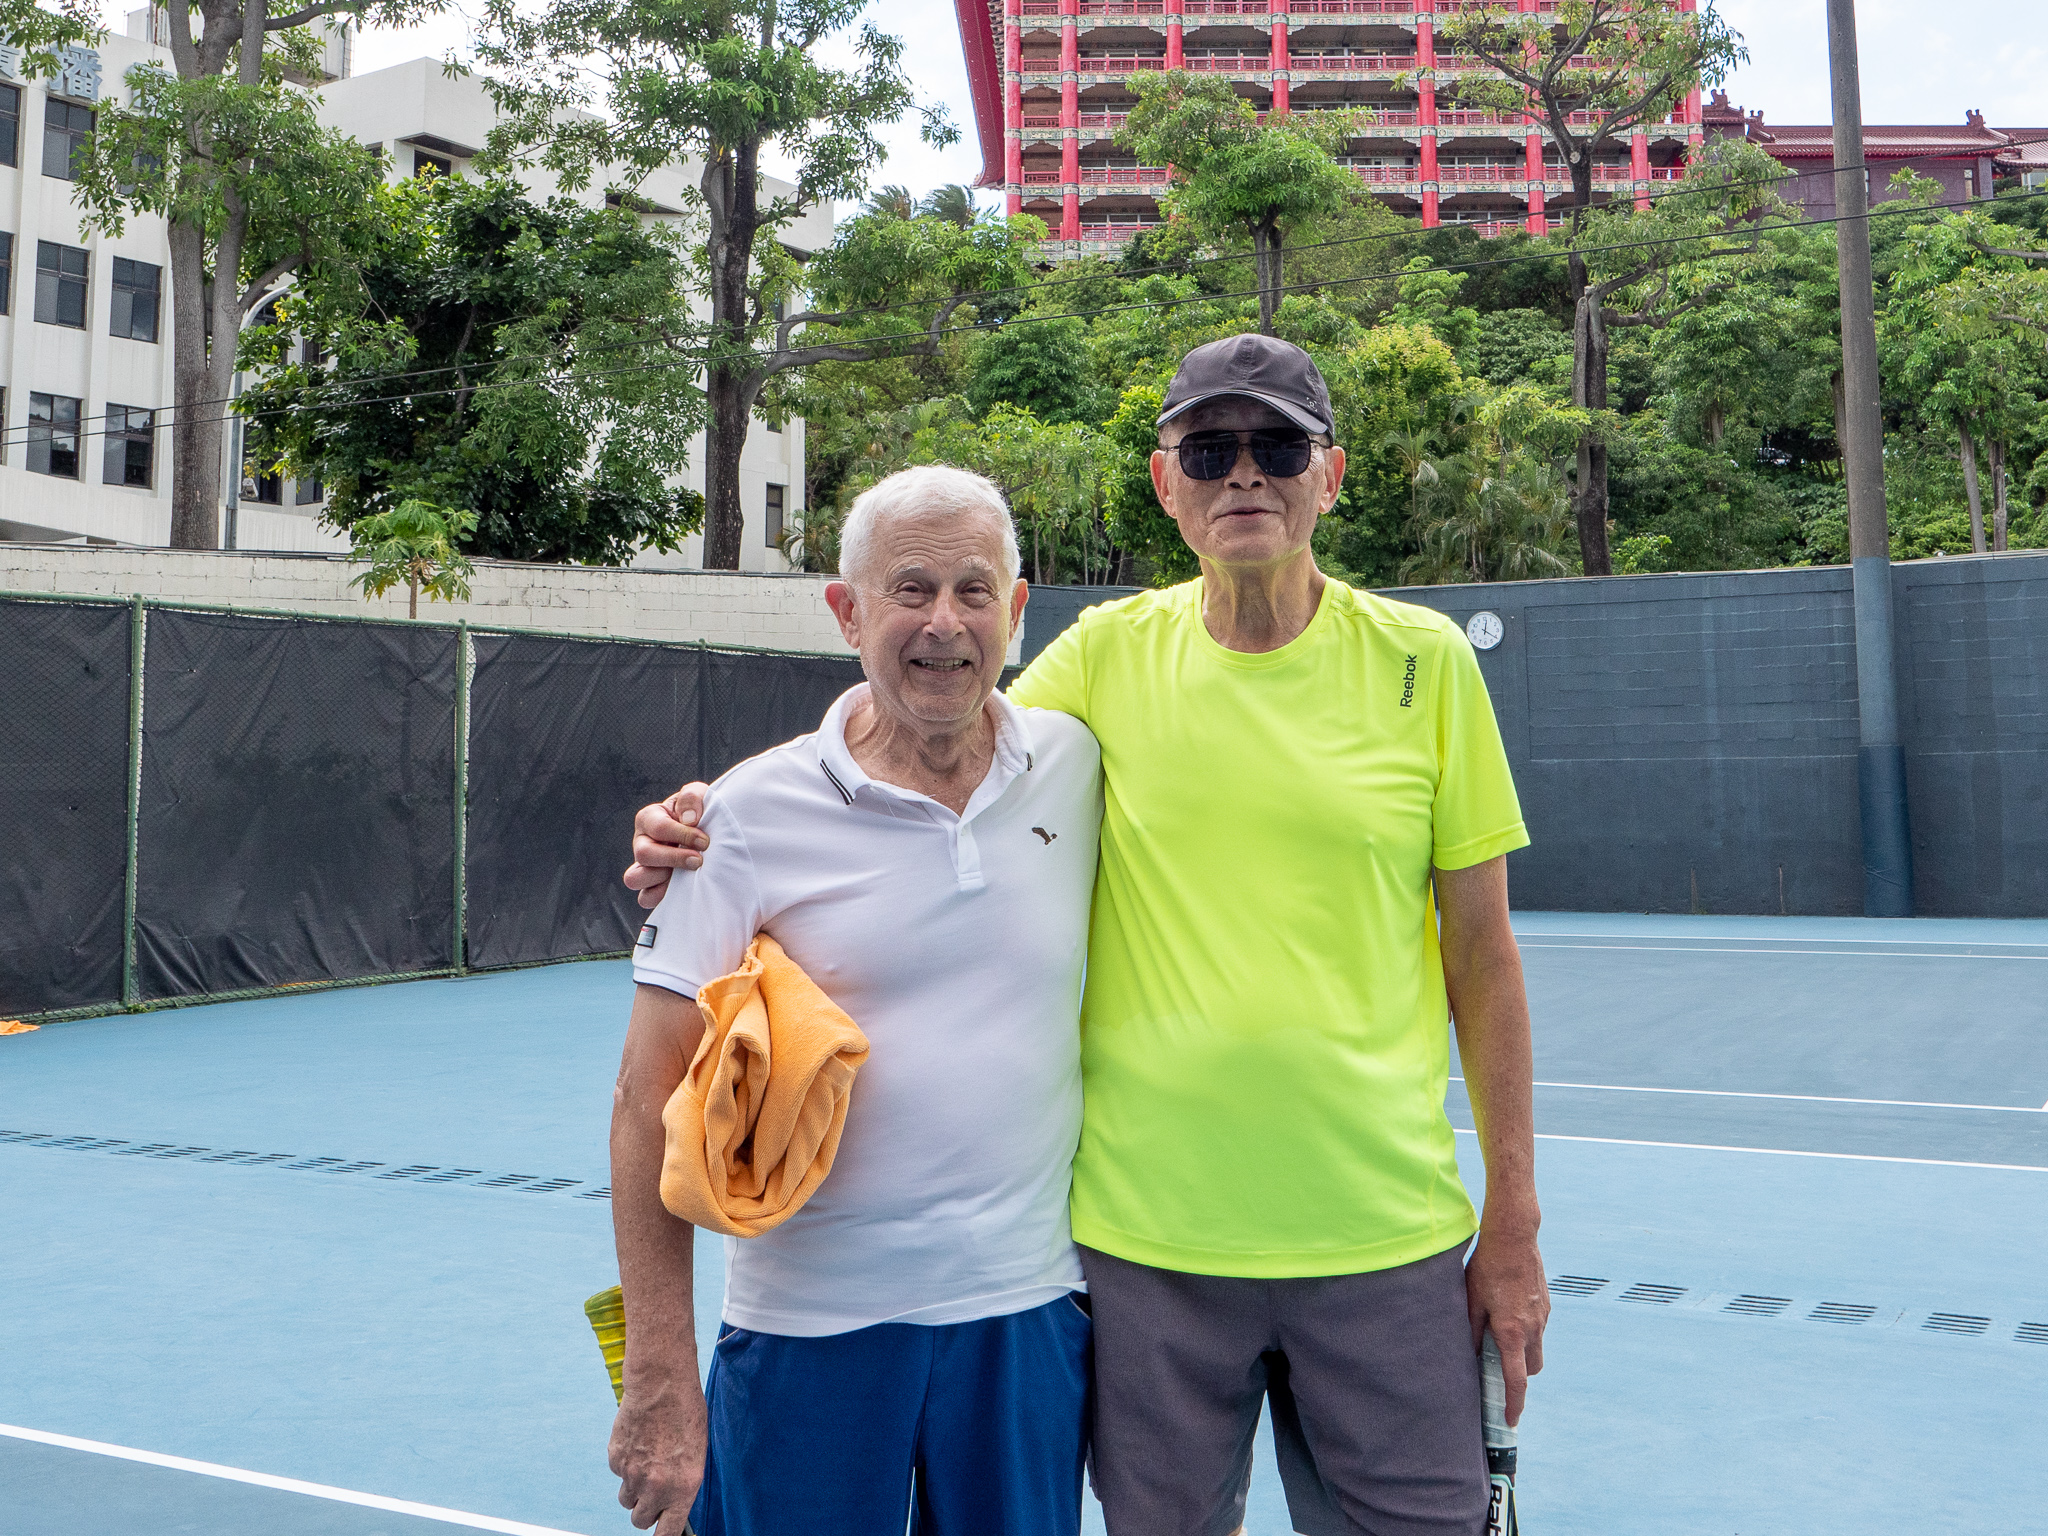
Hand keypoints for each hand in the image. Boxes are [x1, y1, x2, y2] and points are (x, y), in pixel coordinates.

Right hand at [609, 1382, 708, 1533]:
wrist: (661, 1384)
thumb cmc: (685, 1412)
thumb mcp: (696, 1451)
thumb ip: (683, 1482)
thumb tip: (672, 1501)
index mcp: (684, 1487)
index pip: (667, 1532)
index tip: (661, 1534)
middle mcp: (656, 1487)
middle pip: (640, 1521)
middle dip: (645, 1510)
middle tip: (652, 1492)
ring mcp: (632, 1475)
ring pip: (626, 1499)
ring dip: (634, 1489)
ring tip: (646, 1461)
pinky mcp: (616, 1460)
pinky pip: (618, 1474)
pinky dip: (625, 1464)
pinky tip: (638, 1441)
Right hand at [624, 785, 710, 909]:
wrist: (710, 835)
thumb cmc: (700, 814)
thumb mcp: (699, 796)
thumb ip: (692, 798)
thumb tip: (689, 819)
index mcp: (649, 818)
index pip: (659, 828)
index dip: (683, 835)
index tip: (705, 841)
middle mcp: (642, 843)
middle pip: (643, 854)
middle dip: (674, 858)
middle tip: (698, 860)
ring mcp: (644, 866)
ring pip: (635, 878)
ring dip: (663, 879)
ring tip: (687, 874)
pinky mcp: (653, 886)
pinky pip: (645, 898)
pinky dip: (662, 896)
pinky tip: (684, 888)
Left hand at [1464, 1223, 1548, 1426]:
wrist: (1514, 1236)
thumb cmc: (1487, 1266)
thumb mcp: (1471, 1299)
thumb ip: (1472, 1330)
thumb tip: (1471, 1354)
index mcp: (1512, 1331)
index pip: (1517, 1380)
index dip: (1514, 1404)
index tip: (1510, 1420)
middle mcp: (1533, 1328)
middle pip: (1532, 1370)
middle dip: (1518, 1376)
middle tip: (1497, 1368)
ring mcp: (1543, 1316)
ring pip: (1537, 1349)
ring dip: (1523, 1352)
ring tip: (1499, 1334)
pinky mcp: (1546, 1304)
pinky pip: (1538, 1328)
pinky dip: (1526, 1331)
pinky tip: (1508, 1310)